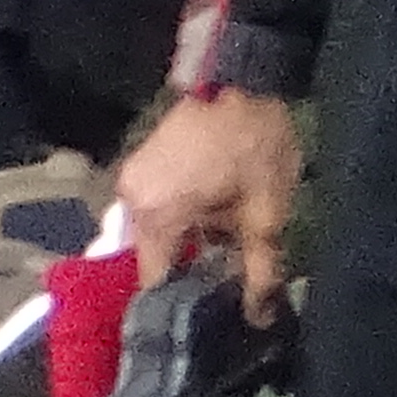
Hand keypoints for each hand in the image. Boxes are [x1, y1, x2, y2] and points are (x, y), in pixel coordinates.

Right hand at [117, 87, 300, 318]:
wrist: (243, 71)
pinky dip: (183, 224)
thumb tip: (258, 316)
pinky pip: (159, 209)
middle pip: (155, 259)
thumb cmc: (255, 140)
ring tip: (224, 267)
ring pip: (157, 235)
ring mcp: (133, 179)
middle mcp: (130, 200)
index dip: (182, 307)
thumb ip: (259, 266)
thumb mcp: (266, 209)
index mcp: (154, 215)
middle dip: (189, 278)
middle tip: (225, 300)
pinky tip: (214, 231)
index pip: (155, 283)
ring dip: (188, 249)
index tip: (208, 325)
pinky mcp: (143, 164)